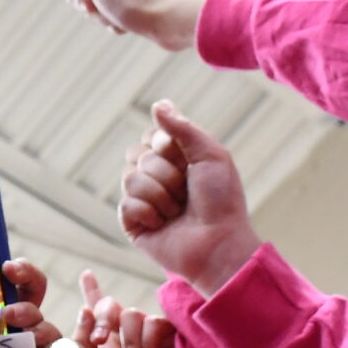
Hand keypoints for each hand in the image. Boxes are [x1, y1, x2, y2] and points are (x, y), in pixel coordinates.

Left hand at [74, 271, 202, 347]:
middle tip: (101, 340)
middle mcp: (127, 334)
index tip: (87, 274)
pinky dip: (147, 344)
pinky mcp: (170, 333)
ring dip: (129, 344)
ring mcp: (149, 333)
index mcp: (108, 344)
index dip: (92, 292)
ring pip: (131, 315)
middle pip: (110, 306)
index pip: (98, 312)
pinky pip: (153, 323)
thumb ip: (86, 346)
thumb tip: (83, 310)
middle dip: (102, 319)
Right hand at [119, 102, 261, 294]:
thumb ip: (183, 128)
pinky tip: (164, 225)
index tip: (188, 161)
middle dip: (166, 173)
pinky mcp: (133, 223)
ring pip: (130, 178)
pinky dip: (149, 213)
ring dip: (160, 195)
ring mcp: (143, 199)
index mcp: (175, 159)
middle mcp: (156, 176)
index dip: (167, 146)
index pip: (150, 136)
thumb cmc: (221, 201)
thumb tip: (158, 104)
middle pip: (137, 155)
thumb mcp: (210, 155)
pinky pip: (126, 204)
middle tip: (187, 192)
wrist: (218, 243)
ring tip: (178, 212)